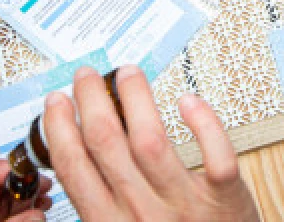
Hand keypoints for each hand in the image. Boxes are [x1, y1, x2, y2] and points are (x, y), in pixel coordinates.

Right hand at [43, 65, 259, 221]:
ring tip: (129, 74)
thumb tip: (78, 157)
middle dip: (91, 101)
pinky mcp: (226, 199)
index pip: (75, 169)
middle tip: (88, 77)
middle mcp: (143, 213)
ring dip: (136, 98)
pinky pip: (216, 156)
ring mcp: (185, 205)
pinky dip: (204, 124)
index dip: (60, 129)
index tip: (57, 103)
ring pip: (153, 140)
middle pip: (107, 143)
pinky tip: (189, 101)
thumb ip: (103, 204)